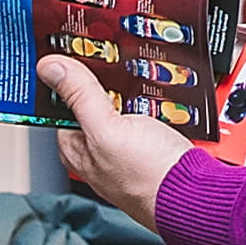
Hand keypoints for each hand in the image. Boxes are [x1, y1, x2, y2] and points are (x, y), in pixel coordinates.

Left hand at [40, 56, 197, 232]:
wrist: (195, 193)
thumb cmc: (150, 177)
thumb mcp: (107, 129)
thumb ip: (79, 97)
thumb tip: (50, 67)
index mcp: (76, 147)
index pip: (59, 103)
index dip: (64, 77)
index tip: (70, 50)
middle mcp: (98, 148)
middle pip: (92, 99)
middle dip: (102, 80)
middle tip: (111, 61)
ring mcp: (127, 144)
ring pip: (123, 102)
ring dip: (131, 88)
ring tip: (138, 78)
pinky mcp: (152, 140)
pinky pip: (148, 109)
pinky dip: (153, 99)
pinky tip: (158, 94)